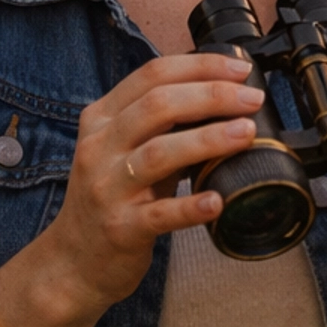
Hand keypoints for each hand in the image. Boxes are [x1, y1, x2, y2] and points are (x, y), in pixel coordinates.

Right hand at [38, 55, 264, 318]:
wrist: (73, 260)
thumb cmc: (113, 196)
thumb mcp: (126, 149)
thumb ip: (162, 122)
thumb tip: (228, 96)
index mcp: (102, 118)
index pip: (152, 75)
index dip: (200, 66)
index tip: (241, 69)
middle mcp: (99, 147)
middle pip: (158, 106)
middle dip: (212, 95)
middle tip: (253, 100)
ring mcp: (107, 189)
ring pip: (158, 153)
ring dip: (208, 139)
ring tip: (246, 133)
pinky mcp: (120, 228)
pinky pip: (158, 214)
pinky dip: (190, 206)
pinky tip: (217, 201)